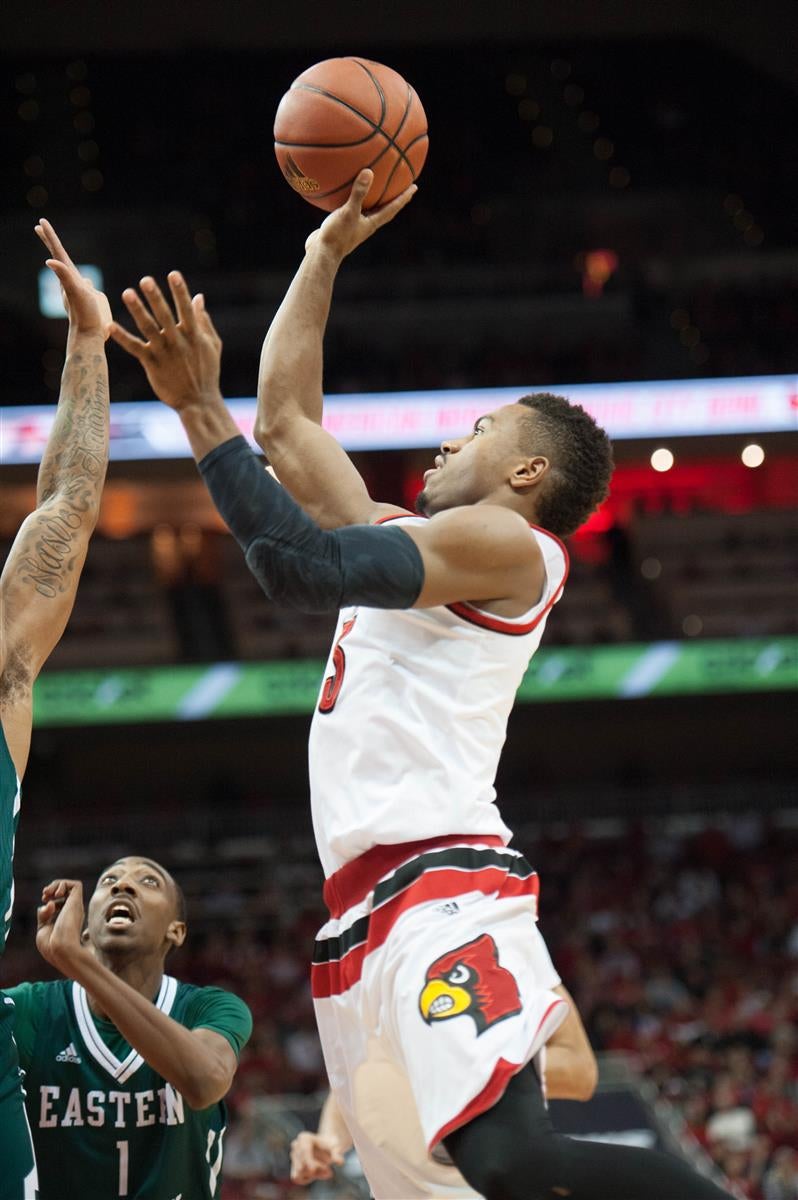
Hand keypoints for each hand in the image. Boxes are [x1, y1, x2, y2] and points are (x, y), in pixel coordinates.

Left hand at [35, 219, 111, 339]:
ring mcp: (77, 291)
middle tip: (40, 227)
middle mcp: (69, 282)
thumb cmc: (85, 315)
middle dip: (50, 242)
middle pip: (58, 257)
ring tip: (58, 250)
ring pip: (68, 270)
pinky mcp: (85, 300)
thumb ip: (64, 276)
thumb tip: (49, 262)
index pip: (57, 252)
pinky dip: (79, 278)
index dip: (50, 236)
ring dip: (63, 259)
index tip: (41, 221)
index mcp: (68, 277)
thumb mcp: (76, 293)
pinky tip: (84, 281)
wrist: (89, 337)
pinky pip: (82, 284)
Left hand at [36, 879, 91, 975]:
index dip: (50, 899)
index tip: (43, 901)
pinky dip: (63, 884)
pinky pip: (75, 885)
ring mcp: (75, 906)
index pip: (60, 902)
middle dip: (53, 888)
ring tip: (48, 892)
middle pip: (66, 892)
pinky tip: (56, 894)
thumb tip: (48, 903)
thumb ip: (44, 916)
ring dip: (57, 884)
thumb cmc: (51, 945)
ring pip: (71, 886)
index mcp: (66, 919)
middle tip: (44, 895)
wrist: (61, 950)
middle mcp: (72, 911)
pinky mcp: (77, 902)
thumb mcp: (43, 928)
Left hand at [109, 272, 221, 411]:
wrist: (198, 401)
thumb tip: (198, 297)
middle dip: (156, 297)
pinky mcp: (151, 364)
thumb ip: (204, 320)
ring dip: (137, 310)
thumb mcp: (212, 345)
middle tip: (145, 280)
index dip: (180, 291)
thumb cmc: (208, 371)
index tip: (173, 274)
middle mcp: (178, 341)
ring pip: (148, 327)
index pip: (186, 309)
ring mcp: (164, 352)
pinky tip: (109, 325)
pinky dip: (122, 337)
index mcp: (194, 335)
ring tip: (126, 292)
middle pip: (165, 315)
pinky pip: (134, 347)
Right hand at [289, 1131, 344, 1184]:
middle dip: (316, 1169)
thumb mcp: (336, 1149)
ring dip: (313, 1175)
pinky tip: (319, 1174)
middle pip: (302, 1163)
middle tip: (330, 1172)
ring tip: (327, 1172)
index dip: (309, 1161)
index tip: (313, 1170)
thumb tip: (340, 1162)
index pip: (304, 1151)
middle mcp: (296, 1146)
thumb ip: (337, 1155)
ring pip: (299, 1172)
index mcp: (304, 1138)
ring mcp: (293, 1157)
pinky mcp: (293, 1168)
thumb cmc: (331, 1147)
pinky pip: (297, 1178)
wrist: (326, 1149)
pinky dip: (309, 1179)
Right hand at [305, 169, 415, 259]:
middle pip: (384, 209)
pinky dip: (351, 198)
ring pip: (367, 209)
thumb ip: (359, 193)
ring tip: (376, 186)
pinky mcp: (341, 225)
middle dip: (393, 198)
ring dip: (373, 198)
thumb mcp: (348, 212)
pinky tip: (343, 189)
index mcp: (372, 223)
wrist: (320, 254)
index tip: (414, 187)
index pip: (392, 208)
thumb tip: (369, 172)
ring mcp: (354, 226)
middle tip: (403, 186)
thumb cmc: (337, 235)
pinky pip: (350, 208)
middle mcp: (365, 225)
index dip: (403, 198)